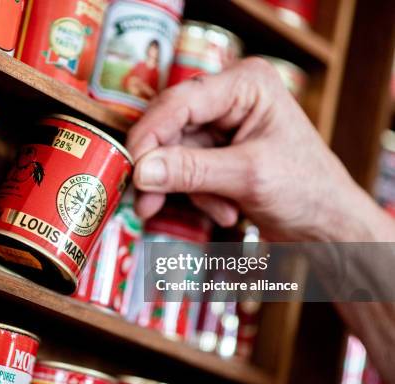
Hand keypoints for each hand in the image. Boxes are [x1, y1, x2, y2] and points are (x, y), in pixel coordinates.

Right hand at [127, 57, 393, 241]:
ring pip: (176, 153)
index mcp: (246, 84)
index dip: (150, 134)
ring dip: (188, 189)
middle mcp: (231, 98)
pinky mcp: (217, 152)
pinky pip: (186, 170)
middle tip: (146, 200)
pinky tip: (226, 209)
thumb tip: (142, 170)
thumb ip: (191, 171)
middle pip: (172, 128)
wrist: (327, 225)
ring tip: (217, 211)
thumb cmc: (308, 190)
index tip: (130, 165)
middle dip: (164, 169)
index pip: (181, 102)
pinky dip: (200, 195)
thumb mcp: (248, 176)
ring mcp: (223, 126)